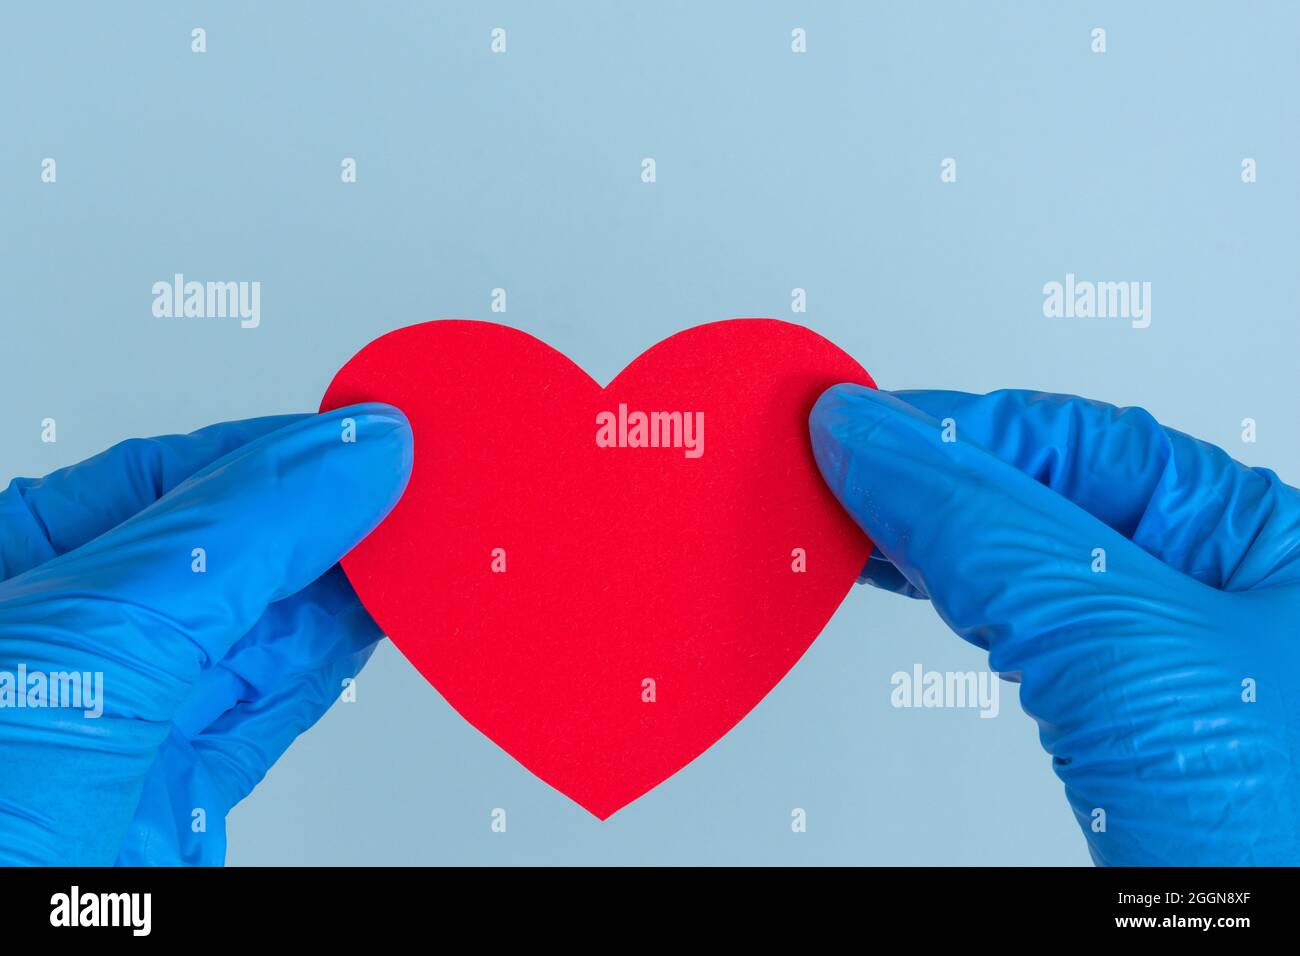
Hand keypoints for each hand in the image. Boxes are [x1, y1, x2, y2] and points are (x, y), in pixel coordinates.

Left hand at [0, 405, 411, 864]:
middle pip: (231, 548)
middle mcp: (74, 637)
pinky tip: (383, 621)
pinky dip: (338, 662)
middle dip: (328, 517)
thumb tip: (353, 453)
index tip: (376, 438)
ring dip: (351, 589)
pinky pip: (275, 705)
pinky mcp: (183, 795)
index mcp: (16, 565)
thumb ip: (238, 532)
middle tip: (420, 485)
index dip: (281, 454)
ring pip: (265, 627)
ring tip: (424, 545)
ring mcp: (132, 718)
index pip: (172, 478)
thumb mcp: (98, 630)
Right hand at [810, 385, 1299, 864]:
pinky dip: (954, 600)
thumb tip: (877, 439)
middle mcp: (1229, 591)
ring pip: (1031, 561)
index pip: (1077, 441)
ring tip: (845, 521)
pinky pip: (1029, 631)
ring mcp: (1179, 665)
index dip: (951, 426)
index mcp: (1265, 537)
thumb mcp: (1122, 650)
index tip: (843, 431)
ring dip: (931, 537)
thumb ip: (991, 529)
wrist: (1267, 952)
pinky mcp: (1132, 732)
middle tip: (827, 470)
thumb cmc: (1283, 840)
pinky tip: (911, 582)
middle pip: (1052, 492)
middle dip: (934, 476)